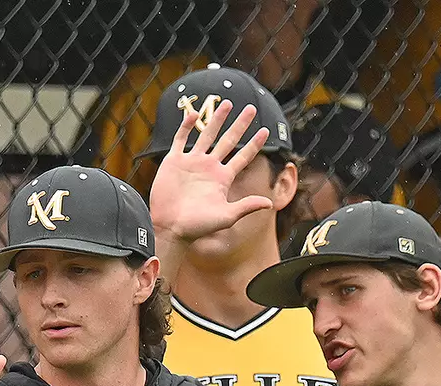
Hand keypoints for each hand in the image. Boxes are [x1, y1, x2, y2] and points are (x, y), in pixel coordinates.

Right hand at [147, 99, 272, 245]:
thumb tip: (269, 203)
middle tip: (251, 109)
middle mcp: (208, 167)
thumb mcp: (226, 216)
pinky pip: (180, 139)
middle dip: (240, 124)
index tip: (265, 131)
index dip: (254, 144)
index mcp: (222, 178)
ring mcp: (191, 162)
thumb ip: (246, 206)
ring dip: (216, 119)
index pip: (243, 157)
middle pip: (228, 140)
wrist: (170, 227)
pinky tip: (193, 114)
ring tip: (226, 103)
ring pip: (206, 135)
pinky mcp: (174, 161)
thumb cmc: (198, 226)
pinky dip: (186, 126)